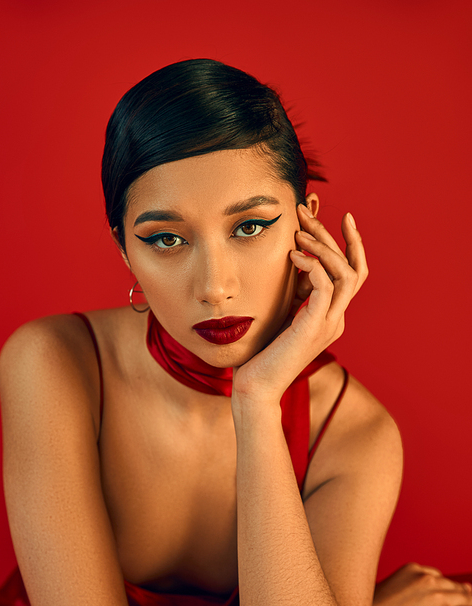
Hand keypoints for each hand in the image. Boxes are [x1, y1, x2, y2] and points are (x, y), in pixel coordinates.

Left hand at [232, 203, 367, 402]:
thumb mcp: (282, 312)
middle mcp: (336, 319)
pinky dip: (312, 266)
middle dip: (333, 236)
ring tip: (299, 234)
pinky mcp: (313, 328)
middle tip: (307, 215)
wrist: (255, 386)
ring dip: (324, 248)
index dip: (351, 243)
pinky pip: (326, 288)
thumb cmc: (262, 352)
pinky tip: (292, 257)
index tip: (341, 216)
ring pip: (346, 275)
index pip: (354, 273)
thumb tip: (295, 259)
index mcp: (331, 316)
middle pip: (354, 268)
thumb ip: (294, 291)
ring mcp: (328, 324)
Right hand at [369, 562, 471, 605]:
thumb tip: (413, 597)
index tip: (446, 594)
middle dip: (459, 595)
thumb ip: (404, 586)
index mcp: (414, 570)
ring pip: (466, 599)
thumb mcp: (386, 586)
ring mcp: (439, 599)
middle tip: (465, 600)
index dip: (443, 588)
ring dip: (469, 604)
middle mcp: (429, 580)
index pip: (438, 577)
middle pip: (454, 587)